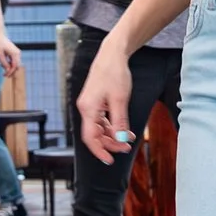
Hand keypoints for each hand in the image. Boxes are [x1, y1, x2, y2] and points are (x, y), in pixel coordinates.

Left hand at [0, 34, 21, 77]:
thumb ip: (4, 63)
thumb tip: (7, 70)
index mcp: (15, 53)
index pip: (14, 66)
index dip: (10, 72)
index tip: (5, 75)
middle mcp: (18, 53)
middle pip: (17, 66)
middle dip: (11, 71)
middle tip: (4, 74)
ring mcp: (16, 52)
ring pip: (15, 63)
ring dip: (9, 67)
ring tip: (1, 66)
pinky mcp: (14, 52)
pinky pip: (13, 60)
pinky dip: (9, 63)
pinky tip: (2, 63)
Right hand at [77, 45, 134, 161]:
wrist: (112, 54)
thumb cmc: (115, 73)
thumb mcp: (120, 100)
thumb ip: (120, 122)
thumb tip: (121, 140)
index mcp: (88, 109)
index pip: (90, 138)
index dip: (100, 151)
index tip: (110, 160)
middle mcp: (85, 108)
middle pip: (95, 135)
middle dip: (110, 144)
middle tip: (126, 148)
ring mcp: (89, 105)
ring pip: (99, 129)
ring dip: (113, 136)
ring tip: (129, 139)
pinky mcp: (95, 102)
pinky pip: (102, 120)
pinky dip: (112, 127)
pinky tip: (125, 129)